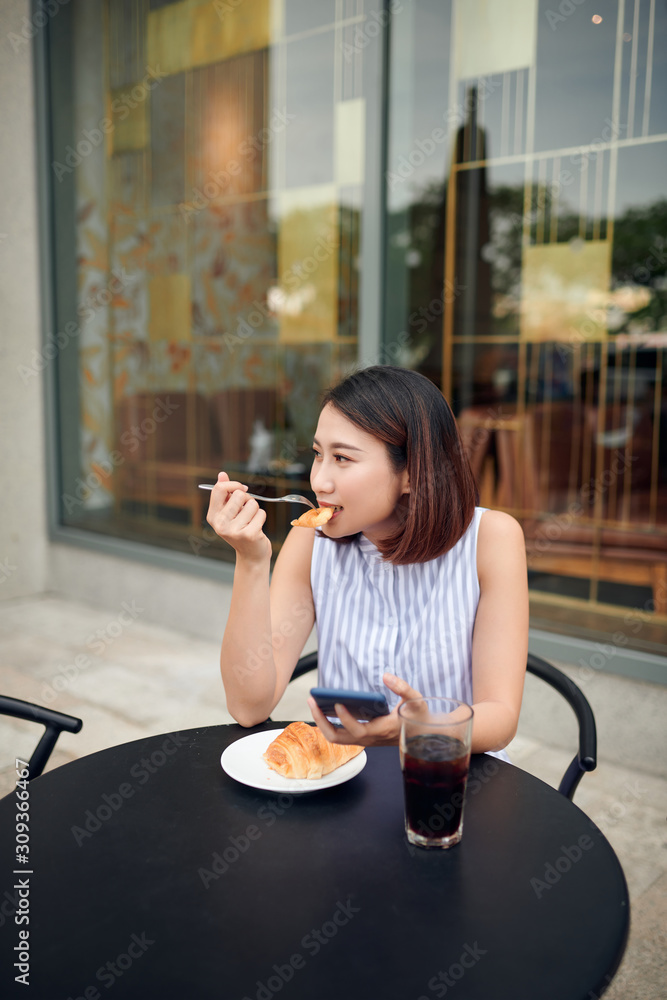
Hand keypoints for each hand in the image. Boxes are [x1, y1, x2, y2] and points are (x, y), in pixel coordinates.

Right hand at [205, 472, 271, 562]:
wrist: (251, 555)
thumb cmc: (241, 530)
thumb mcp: (230, 512)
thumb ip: (225, 493)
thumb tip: (222, 474)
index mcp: (213, 516)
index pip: (219, 489)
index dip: (233, 485)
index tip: (242, 489)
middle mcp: (220, 524)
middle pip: (238, 494)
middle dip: (247, 499)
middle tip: (247, 512)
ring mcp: (234, 530)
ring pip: (252, 503)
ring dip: (255, 510)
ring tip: (251, 521)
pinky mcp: (249, 534)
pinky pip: (261, 513)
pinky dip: (261, 517)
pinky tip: (257, 527)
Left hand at [306, 673, 422, 746]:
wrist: (422, 736)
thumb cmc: (418, 718)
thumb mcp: (416, 700)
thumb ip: (402, 687)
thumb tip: (386, 676)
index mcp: (383, 730)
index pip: (359, 730)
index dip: (346, 719)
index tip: (338, 703)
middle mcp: (370, 738)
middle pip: (339, 738)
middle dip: (322, 722)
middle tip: (312, 702)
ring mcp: (365, 740)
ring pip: (337, 738)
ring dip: (322, 723)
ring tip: (314, 703)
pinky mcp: (363, 737)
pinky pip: (341, 734)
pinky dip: (329, 723)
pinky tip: (324, 708)